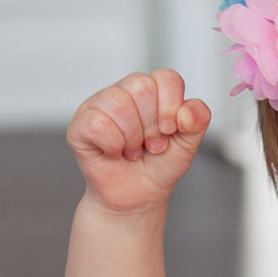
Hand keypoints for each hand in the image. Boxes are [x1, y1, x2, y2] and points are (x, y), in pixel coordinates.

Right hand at [67, 69, 210, 213]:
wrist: (137, 198)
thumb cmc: (158, 166)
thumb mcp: (188, 144)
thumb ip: (198, 121)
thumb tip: (186, 112)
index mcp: (152, 89)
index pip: (166, 78)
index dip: (172, 107)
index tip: (169, 131)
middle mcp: (124, 91)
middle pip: (142, 87)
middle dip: (152, 125)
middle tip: (150, 145)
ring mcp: (99, 105)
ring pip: (119, 104)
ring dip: (132, 138)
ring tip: (132, 151)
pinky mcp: (80, 124)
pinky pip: (98, 124)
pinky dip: (113, 145)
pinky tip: (114, 153)